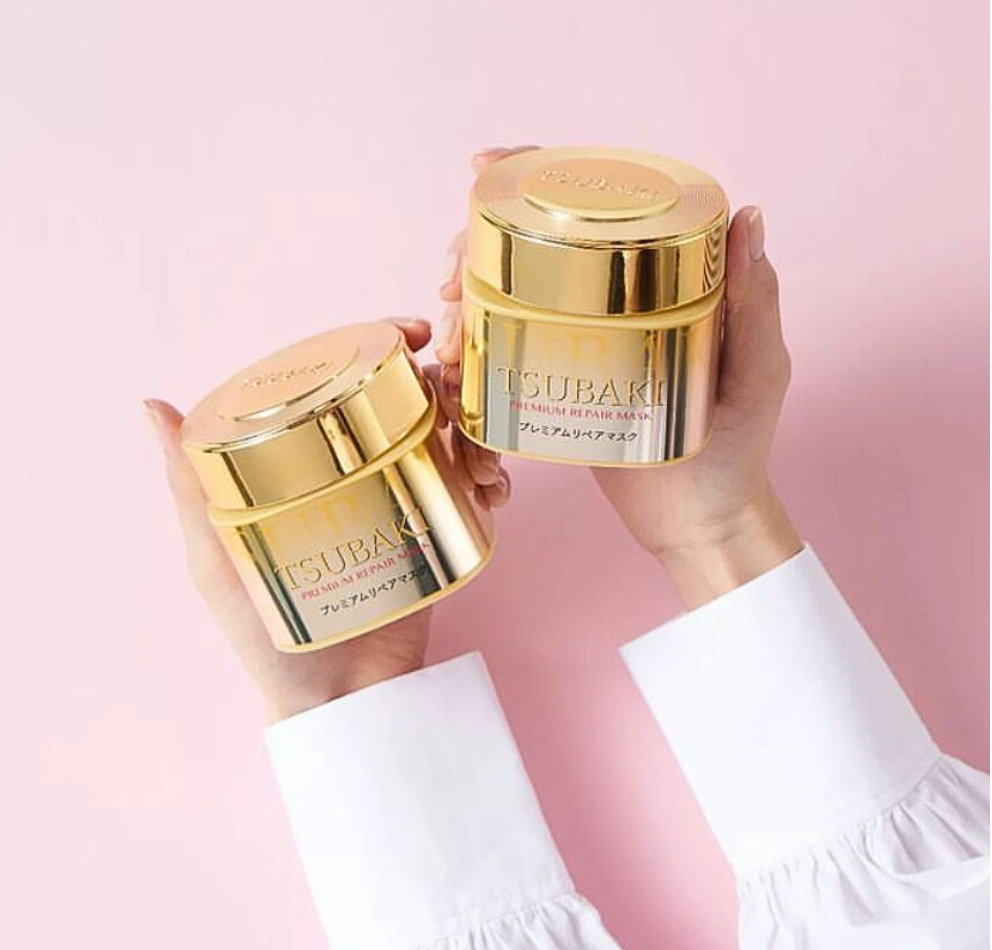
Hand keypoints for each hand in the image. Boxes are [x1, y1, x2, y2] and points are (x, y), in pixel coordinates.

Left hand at [146, 318, 510, 722]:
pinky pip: (471, 491)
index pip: (343, 385)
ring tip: (481, 459)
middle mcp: (356, 474)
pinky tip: (493, 488)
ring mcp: (400, 502)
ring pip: (450, 439)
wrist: (337, 704)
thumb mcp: (216, 560)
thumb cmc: (266, 639)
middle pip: (408, 402)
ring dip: (475, 429)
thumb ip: (190, 490)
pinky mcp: (436, 537)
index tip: (410, 333)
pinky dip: (489, 477)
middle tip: (457, 388)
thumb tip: (152, 405)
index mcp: (307, 467)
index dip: (378, 346)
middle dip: (446, 383)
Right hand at [438, 147, 800, 608]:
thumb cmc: (741, 448)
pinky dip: (475, 353)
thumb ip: (753, 302)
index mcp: (663, 278)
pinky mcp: (561, 383)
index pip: (599, 206)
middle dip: (475, 247)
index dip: (536, 174)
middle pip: (534, 245)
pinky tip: (456, 367)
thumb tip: (747, 214)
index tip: (482, 168)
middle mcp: (617, 298)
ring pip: (510, 295)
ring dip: (466, 303)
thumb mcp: (757, 372)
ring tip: (452, 340)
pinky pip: (509, 352)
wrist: (699, 523)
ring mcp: (584, 340)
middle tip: (450, 284)